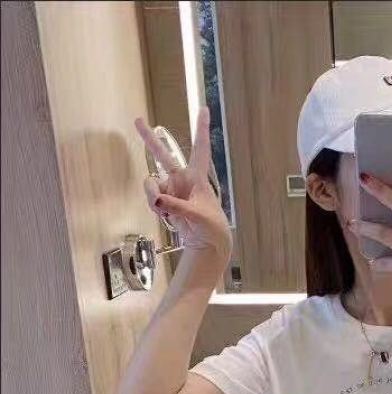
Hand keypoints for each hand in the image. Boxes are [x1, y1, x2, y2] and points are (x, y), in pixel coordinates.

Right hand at [135, 107, 231, 259]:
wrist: (208, 245)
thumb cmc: (212, 227)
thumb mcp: (197, 216)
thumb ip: (176, 206)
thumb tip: (157, 199)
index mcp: (198, 178)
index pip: (201, 149)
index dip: (201, 129)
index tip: (203, 109)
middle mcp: (183, 181)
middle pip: (164, 156)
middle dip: (150, 139)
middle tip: (138, 120)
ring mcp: (173, 191)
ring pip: (152, 184)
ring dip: (152, 195)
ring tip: (162, 209)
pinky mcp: (166, 202)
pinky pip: (151, 198)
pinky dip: (153, 206)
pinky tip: (163, 214)